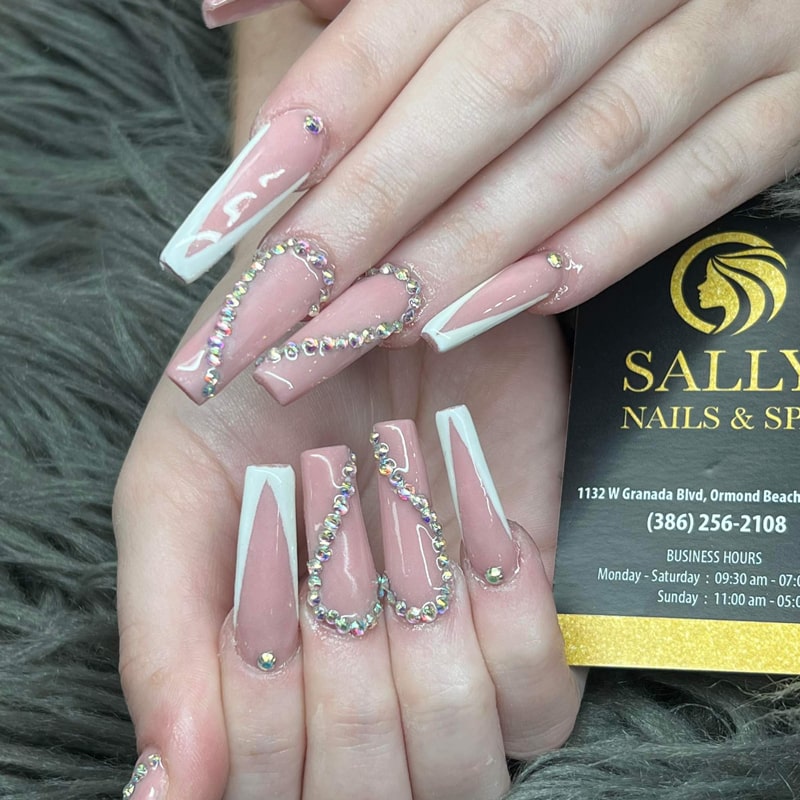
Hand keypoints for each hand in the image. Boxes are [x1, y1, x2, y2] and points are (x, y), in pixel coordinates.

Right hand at [114, 305, 579, 797]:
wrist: (370, 294)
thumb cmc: (254, 381)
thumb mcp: (174, 491)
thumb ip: (158, 639)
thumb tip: (164, 793)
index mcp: (252, 672)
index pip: (264, 789)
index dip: (266, 715)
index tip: (269, 583)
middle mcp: (352, 683)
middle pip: (367, 792)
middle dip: (347, 668)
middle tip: (333, 525)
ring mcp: (447, 654)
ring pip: (459, 769)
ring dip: (426, 641)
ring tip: (402, 513)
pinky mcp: (528, 613)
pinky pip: (543, 707)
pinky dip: (513, 630)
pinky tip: (485, 535)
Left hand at [161, 0, 799, 406]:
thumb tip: (223, 2)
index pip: (399, 19)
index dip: (313, 116)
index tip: (225, 221)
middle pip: (488, 90)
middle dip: (371, 215)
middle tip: (272, 322)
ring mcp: (735, 24)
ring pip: (593, 148)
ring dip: (475, 252)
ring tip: (369, 331)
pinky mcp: (791, 98)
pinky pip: (703, 182)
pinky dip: (605, 250)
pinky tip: (512, 310)